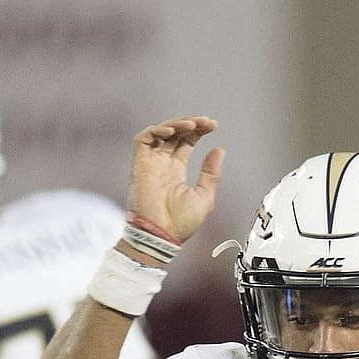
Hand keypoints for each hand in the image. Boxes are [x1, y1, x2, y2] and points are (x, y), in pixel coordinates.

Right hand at [125, 116, 223, 246]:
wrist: (161, 236)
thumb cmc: (180, 224)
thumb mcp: (204, 196)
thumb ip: (211, 173)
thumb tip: (219, 149)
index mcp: (176, 171)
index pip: (185, 142)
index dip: (197, 131)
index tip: (213, 126)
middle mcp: (162, 164)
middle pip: (174, 134)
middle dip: (190, 123)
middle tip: (207, 122)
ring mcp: (150, 163)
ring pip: (160, 132)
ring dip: (177, 123)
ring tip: (192, 125)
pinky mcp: (140, 164)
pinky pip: (143, 139)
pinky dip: (157, 130)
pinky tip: (173, 131)